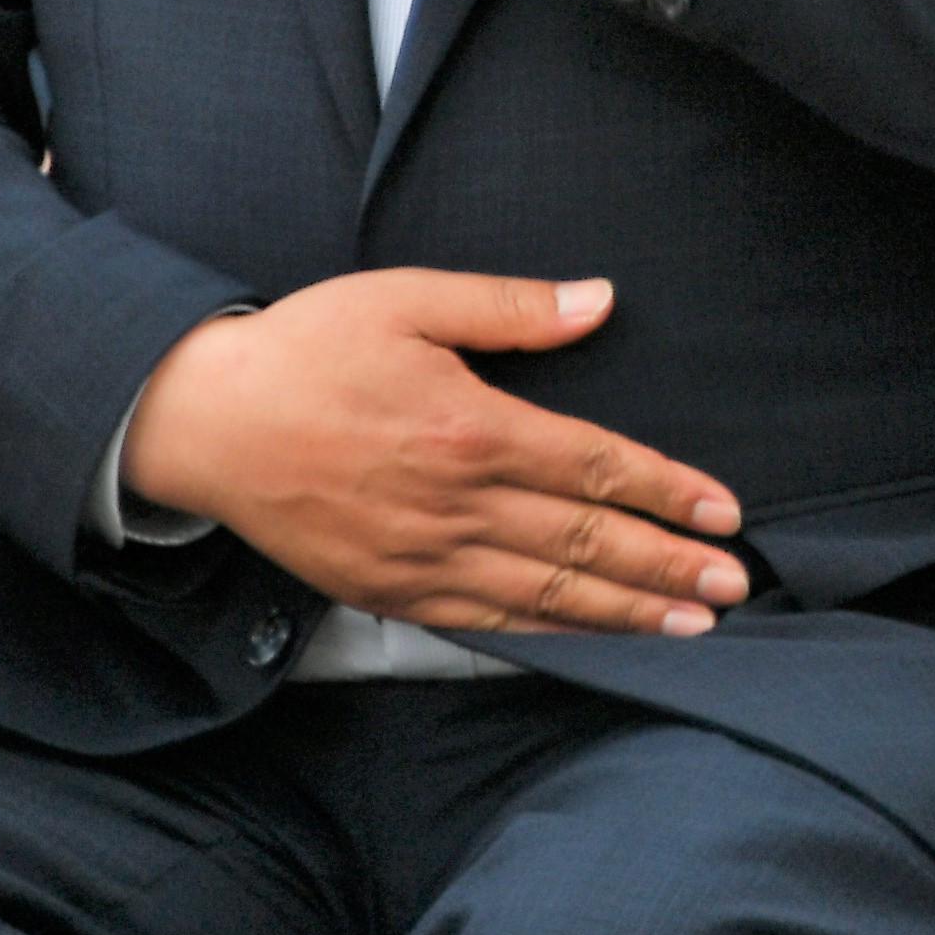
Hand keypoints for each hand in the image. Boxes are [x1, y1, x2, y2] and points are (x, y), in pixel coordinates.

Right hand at [120, 270, 747, 635]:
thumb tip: (600, 300)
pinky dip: (549, 630)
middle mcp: (452, 504)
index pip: (596, 469)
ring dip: (626, 612)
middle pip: (585, 543)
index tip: (727, 514)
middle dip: (669, 566)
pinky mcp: (386, 589)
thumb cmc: (306, 350)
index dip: (668, 493)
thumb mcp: (407, 300)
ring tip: (693, 624)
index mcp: (469, 428)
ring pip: (545, 593)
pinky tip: (595, 634)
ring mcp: (419, 557)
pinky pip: (486, 618)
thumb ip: (510, 307)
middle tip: (736, 585)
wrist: (198, 422)